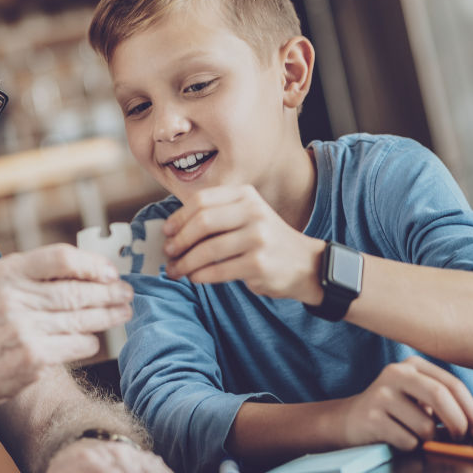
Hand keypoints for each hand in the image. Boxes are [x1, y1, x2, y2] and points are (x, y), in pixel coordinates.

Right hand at [0, 245, 131, 406]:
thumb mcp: (0, 288)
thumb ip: (37, 276)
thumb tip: (92, 270)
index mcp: (7, 273)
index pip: (60, 258)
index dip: (92, 264)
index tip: (110, 271)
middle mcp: (13, 298)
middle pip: (76, 291)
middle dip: (108, 292)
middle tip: (126, 293)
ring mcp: (23, 330)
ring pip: (81, 319)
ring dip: (108, 316)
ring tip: (123, 312)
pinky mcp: (34, 358)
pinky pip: (77, 345)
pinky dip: (89, 342)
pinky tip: (92, 339)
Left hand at [163, 185, 323, 299]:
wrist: (305, 264)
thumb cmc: (265, 241)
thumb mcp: (247, 216)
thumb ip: (217, 217)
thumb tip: (172, 230)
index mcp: (245, 196)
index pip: (202, 200)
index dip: (179, 217)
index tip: (166, 232)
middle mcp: (253, 212)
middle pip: (202, 222)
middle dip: (179, 240)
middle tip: (168, 253)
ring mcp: (258, 237)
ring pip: (208, 249)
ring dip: (185, 262)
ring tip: (175, 270)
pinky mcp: (259, 264)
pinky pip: (219, 270)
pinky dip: (201, 275)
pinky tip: (195, 277)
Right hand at [341, 356, 472, 449]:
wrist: (352, 420)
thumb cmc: (396, 411)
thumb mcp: (427, 403)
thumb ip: (459, 405)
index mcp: (413, 366)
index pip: (452, 384)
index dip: (471, 409)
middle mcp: (395, 374)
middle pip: (440, 396)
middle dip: (458, 423)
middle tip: (462, 438)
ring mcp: (381, 394)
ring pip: (425, 425)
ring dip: (430, 440)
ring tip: (418, 436)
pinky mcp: (372, 417)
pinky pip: (407, 440)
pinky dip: (411, 446)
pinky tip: (399, 439)